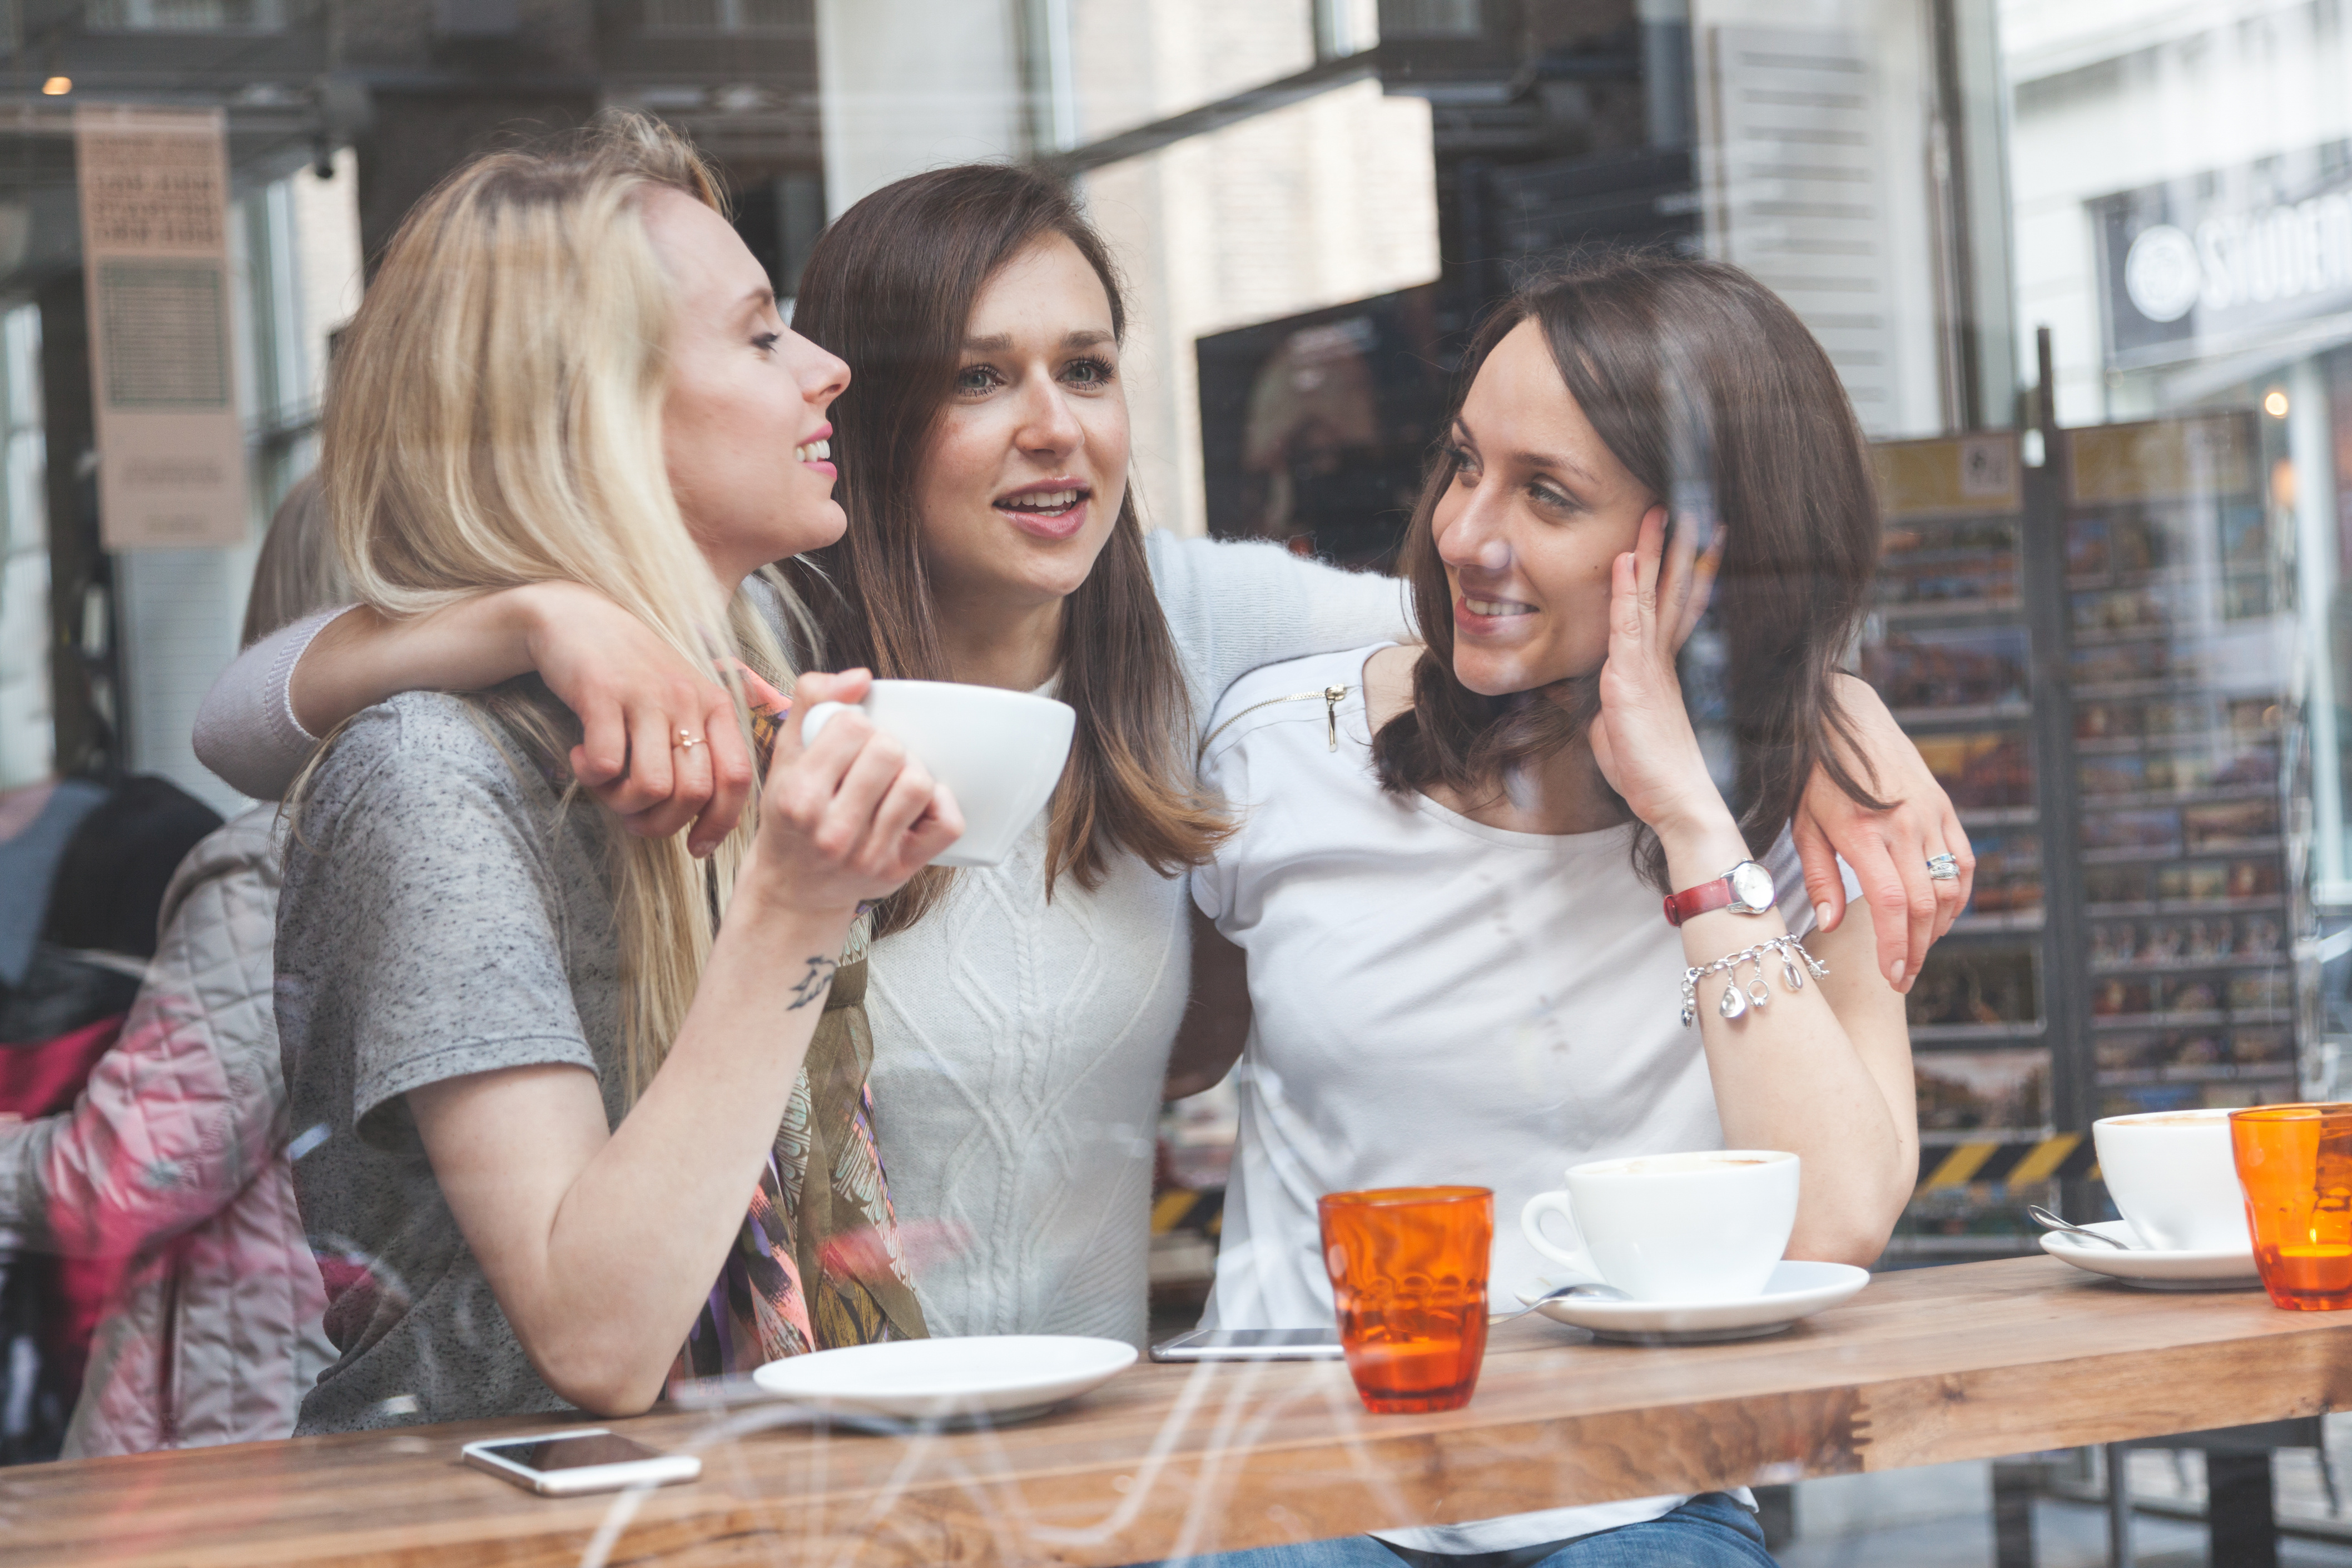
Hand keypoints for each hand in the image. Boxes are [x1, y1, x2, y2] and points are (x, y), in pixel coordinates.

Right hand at [519, 584, 756, 857]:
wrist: (575, 619)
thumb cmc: (632, 674)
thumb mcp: (680, 702)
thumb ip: (699, 748)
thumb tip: (707, 817)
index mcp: (714, 706)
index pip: (736, 779)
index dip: (719, 824)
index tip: (695, 848)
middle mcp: (687, 700)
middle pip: (692, 794)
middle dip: (659, 823)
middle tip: (632, 816)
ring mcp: (646, 697)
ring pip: (651, 787)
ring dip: (622, 803)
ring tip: (605, 784)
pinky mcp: (602, 695)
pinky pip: (606, 766)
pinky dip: (591, 776)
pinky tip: (582, 756)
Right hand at [745, 670, 964, 915]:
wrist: (792, 888)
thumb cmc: (790, 816)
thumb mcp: (785, 755)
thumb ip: (811, 702)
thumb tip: (861, 677)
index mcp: (798, 796)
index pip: (852, 727)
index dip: (854, 725)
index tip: (844, 743)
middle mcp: (831, 831)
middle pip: (889, 751)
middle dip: (883, 746)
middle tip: (870, 762)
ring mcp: (868, 855)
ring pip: (918, 783)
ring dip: (911, 771)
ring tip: (892, 781)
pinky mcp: (900, 869)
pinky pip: (946, 824)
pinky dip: (942, 803)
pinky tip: (919, 803)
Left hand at [1588, 506, 1730, 838]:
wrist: (1677, 804)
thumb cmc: (1649, 775)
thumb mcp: (1617, 734)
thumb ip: (1609, 711)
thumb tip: (1596, 707)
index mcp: (1660, 669)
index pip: (1669, 610)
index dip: (1676, 573)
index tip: (1683, 539)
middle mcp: (1661, 660)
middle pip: (1668, 591)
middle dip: (1672, 547)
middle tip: (1679, 506)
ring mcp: (1649, 667)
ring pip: (1652, 597)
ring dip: (1653, 553)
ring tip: (1659, 512)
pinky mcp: (1633, 681)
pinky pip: (1629, 626)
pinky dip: (1628, 591)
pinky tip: (1628, 561)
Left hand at [1791, 675, 1973, 991]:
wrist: (1847, 718)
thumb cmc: (1816, 776)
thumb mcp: (1803, 825)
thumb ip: (1820, 877)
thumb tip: (1831, 926)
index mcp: (1863, 832)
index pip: (1891, 904)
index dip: (1896, 947)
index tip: (1893, 976)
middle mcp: (1904, 826)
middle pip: (1925, 904)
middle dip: (1917, 949)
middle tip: (1904, 976)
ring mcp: (1931, 815)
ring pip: (1950, 886)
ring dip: (1939, 928)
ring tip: (1918, 950)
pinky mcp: (1945, 808)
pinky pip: (1964, 861)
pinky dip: (1958, 894)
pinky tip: (1942, 915)